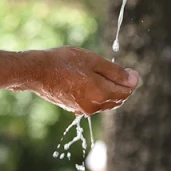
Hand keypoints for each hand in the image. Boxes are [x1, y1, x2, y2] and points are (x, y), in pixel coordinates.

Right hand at [19, 47, 140, 114]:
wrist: (37, 72)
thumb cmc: (64, 62)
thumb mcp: (92, 60)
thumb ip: (115, 72)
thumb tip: (133, 80)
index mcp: (100, 94)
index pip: (126, 92)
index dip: (131, 81)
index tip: (131, 70)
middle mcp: (94, 106)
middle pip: (117, 99)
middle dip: (122, 87)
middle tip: (120, 71)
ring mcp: (84, 110)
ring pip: (106, 103)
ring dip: (110, 91)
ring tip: (104, 75)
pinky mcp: (75, 109)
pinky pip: (94, 104)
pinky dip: (98, 95)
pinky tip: (91, 82)